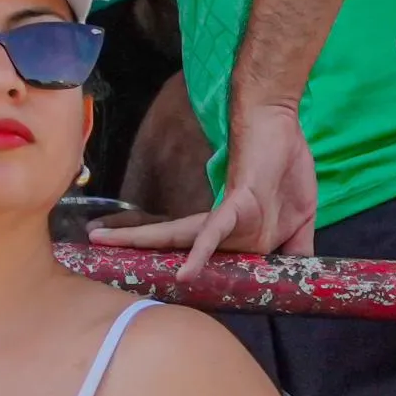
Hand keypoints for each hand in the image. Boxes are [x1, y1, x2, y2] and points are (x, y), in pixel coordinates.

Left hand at [93, 100, 319, 277]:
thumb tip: (298, 269)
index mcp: (235, 228)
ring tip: (100, 237)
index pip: (199, 248)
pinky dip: (203, 253)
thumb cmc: (288, 164)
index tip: (148, 267)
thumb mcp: (301, 217)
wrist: (281, 123)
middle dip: (135, 243)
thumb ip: (298, 244)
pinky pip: (216, 233)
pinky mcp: (236, 205)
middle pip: (176, 241)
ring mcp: (229, 217)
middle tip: (94, 238)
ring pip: (181, 237)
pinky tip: (185, 272)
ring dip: (142, 240)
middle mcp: (225, 225)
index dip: (176, 257)